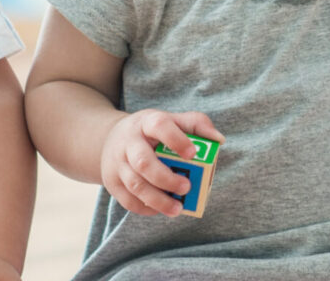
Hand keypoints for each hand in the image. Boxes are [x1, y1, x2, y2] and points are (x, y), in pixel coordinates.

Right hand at [100, 109, 223, 216]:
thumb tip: (219, 140)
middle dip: (166, 178)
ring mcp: (117, 163)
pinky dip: (146, 208)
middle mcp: (129, 142)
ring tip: (178, 209)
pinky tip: (161, 209)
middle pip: (143, 162)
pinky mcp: (112, 182)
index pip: (159, 126)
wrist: (110, 140)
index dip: (176, 140)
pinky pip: (128, 200)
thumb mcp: (171, 120)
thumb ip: (197, 125)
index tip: (193, 153)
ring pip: (135, 184)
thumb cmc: (151, 132)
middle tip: (187, 187)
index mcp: (146, 123)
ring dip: (158, 200)